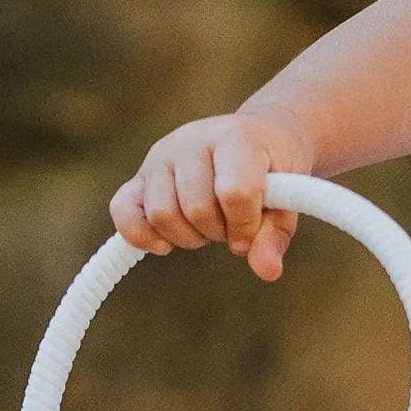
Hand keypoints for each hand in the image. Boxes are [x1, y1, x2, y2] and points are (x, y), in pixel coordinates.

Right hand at [110, 107, 314, 281]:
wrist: (257, 138)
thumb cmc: (274, 171)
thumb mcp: (287, 201)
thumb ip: (274, 236)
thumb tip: (267, 272)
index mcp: (234, 138)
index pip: (234, 193)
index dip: (246, 225)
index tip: (255, 231)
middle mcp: (191, 140)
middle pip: (197, 209)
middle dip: (219, 232)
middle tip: (232, 226)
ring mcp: (161, 156)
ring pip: (161, 214)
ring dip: (188, 236)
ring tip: (208, 226)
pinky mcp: (140, 176)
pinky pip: (123, 210)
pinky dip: (140, 236)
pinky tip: (165, 246)